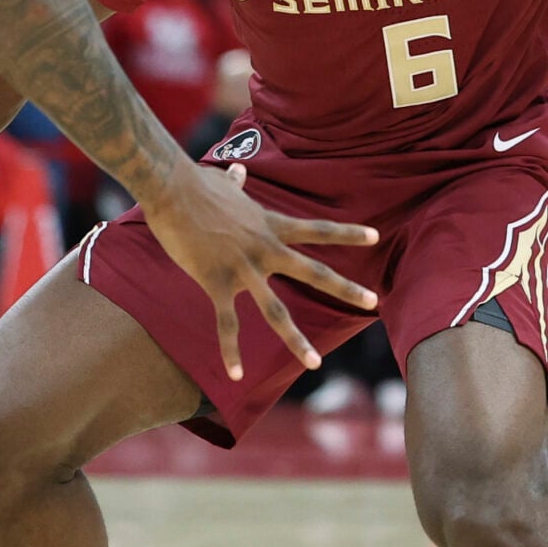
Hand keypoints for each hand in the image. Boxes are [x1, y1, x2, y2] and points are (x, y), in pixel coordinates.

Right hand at [139, 162, 378, 379]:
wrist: (172, 190)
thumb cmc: (194, 185)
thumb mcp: (224, 184)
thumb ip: (237, 183)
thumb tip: (238, 171)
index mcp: (270, 225)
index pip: (318, 229)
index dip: (347, 233)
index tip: (376, 236)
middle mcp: (265, 248)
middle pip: (314, 272)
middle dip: (345, 288)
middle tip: (374, 302)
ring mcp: (243, 267)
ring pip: (276, 311)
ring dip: (296, 339)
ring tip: (316, 363)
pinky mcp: (216, 281)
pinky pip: (227, 323)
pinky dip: (231, 351)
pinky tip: (235, 375)